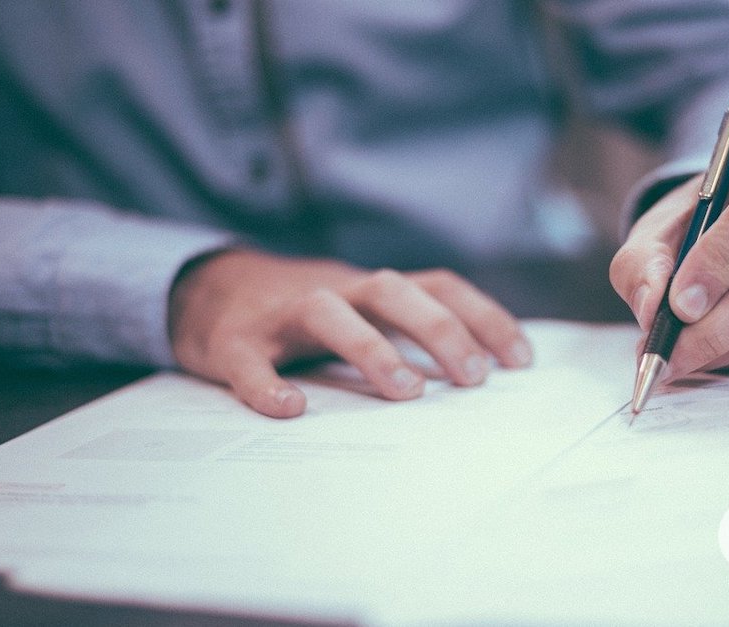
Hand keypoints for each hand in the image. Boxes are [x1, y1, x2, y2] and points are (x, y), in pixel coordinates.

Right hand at [168, 250, 531, 417]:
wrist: (207, 291)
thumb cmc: (305, 316)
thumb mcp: (363, 313)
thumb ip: (409, 334)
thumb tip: (481, 377)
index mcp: (372, 290)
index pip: (438, 287)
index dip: (483, 317)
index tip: (520, 360)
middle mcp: (335, 291)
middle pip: (393, 291)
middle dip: (439, 329)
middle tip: (473, 378)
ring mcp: (282, 314)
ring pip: (329, 311)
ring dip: (371, 347)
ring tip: (406, 391)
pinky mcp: (233, 342)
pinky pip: (249, 361)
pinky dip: (267, 383)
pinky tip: (289, 408)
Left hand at [610, 144, 728, 377]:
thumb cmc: (696, 228)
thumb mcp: (656, 232)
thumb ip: (643, 264)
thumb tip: (653, 307)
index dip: (719, 263)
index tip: (679, 304)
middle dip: (714, 328)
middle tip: (667, 353)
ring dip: (724, 350)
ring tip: (679, 355)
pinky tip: (717, 351)